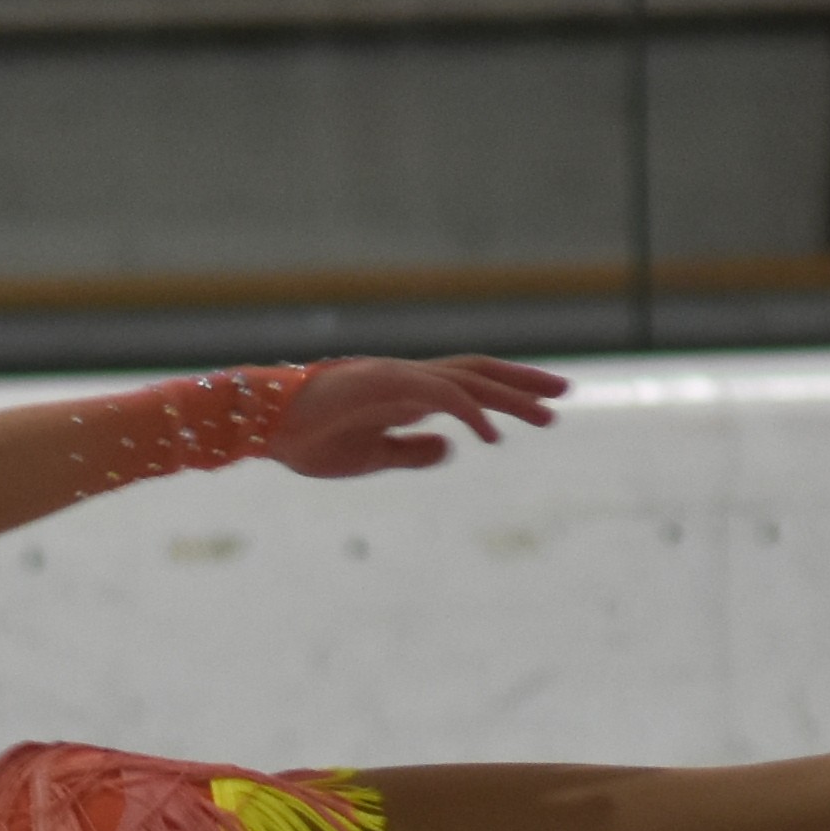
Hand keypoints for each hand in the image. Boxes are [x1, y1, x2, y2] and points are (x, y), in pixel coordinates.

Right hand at [268, 355, 567, 480]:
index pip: (469, 386)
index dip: (507, 393)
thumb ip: (411, 451)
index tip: (543, 406)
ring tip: (548, 414)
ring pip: (469, 380)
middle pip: (479, 373)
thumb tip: (452, 448)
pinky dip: (470, 411)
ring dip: (511, 396)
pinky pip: (440, 395)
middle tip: (565, 392)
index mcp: (407, 394)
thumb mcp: (371, 457)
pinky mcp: (387, 384)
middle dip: (524, 382)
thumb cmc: (307, 440)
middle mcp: (410, 379)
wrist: (264, 427)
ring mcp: (400, 377)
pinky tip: (492, 436)